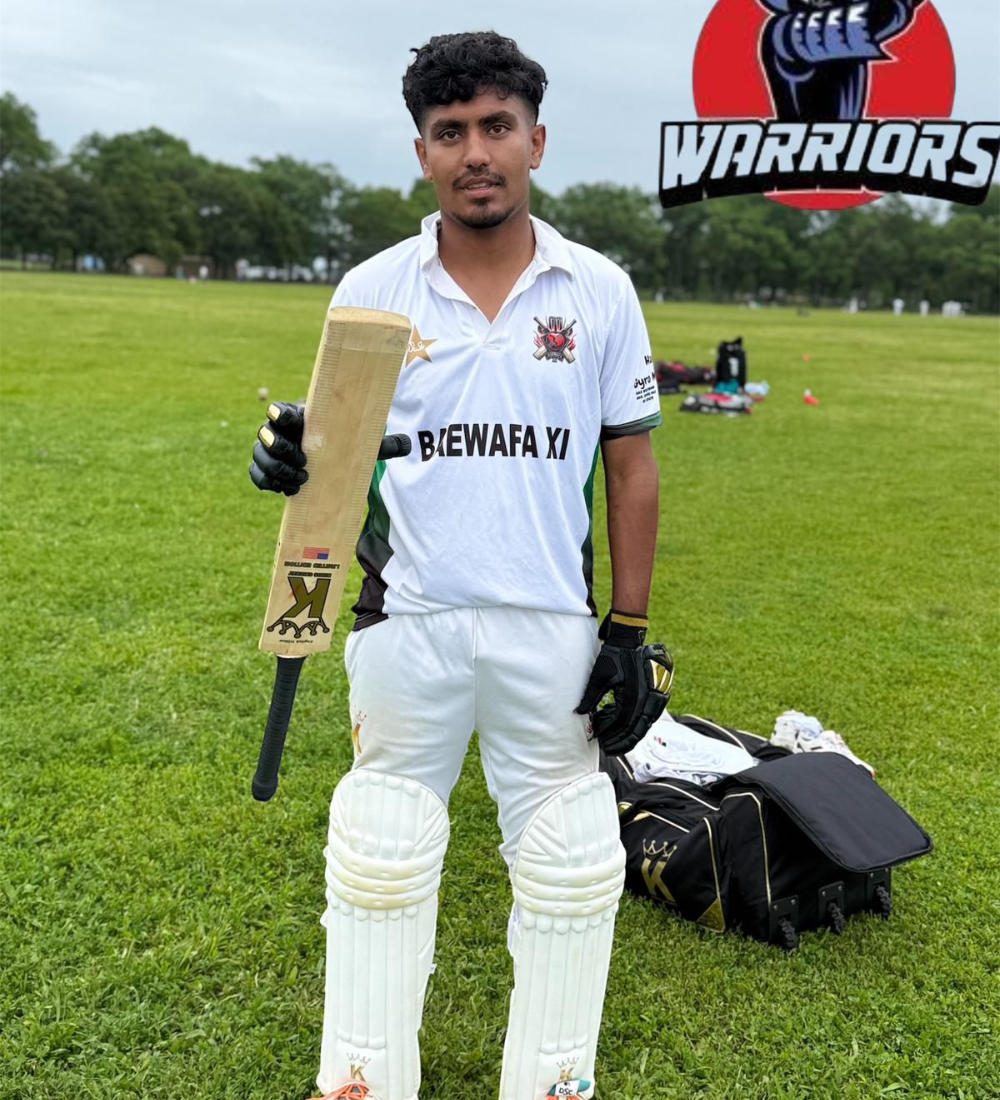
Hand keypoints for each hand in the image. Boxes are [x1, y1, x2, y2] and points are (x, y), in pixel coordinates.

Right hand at [249, 401, 411, 495]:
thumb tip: (409, 444)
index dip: (280, 414)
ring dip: (276, 470)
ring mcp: (270, 450)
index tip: (293, 422)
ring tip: (301, 481)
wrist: (326, 460)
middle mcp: (280, 430)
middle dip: (282, 451)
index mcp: (301, 417)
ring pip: (259, 455)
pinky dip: (268, 483)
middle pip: (266, 435)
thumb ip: (382, 444)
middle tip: (305, 466)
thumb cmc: (343, 446)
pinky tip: (289, 490)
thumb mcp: (363, 444)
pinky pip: (256, 475)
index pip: (280, 410)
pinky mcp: (266, 468)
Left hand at [575, 611, 673, 754]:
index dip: (610, 734)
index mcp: (633, 695)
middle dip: (621, 741)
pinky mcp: (656, 695)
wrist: (630, 640)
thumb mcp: (599, 675)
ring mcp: (655, 697)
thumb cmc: (614, 656)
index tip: (599, 741)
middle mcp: (647, 699)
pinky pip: (648, 716)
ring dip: (629, 735)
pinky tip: (619, 723)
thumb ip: (590, 696)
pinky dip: (635, 723)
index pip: (622, 723)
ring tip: (613, 741)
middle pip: (636, 729)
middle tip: (607, 749)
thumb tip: (578, 713)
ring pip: (644, 725)